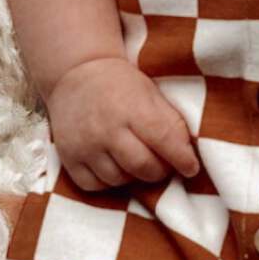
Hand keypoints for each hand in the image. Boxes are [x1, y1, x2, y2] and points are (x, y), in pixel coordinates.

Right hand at [46, 57, 200, 191]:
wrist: (74, 74)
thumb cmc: (121, 85)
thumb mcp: (150, 93)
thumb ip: (170, 122)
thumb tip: (188, 155)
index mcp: (131, 107)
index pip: (163, 140)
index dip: (182, 159)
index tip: (191, 168)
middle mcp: (106, 128)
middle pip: (142, 166)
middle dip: (160, 171)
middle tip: (164, 165)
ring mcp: (84, 145)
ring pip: (118, 180)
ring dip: (134, 177)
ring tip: (138, 162)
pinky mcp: (67, 157)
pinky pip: (93, 185)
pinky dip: (108, 182)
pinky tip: (115, 167)